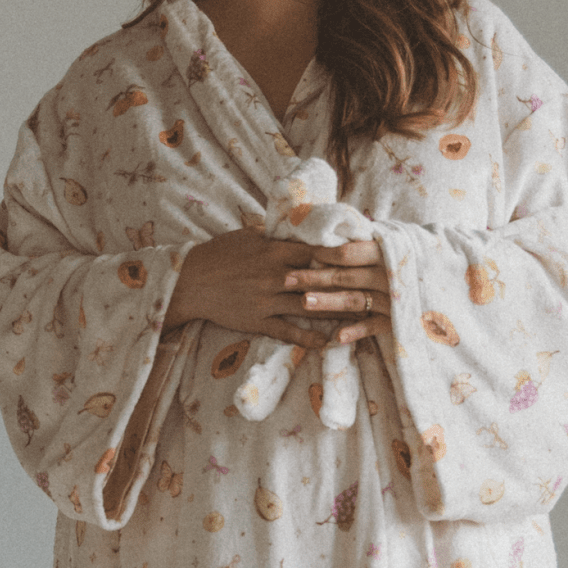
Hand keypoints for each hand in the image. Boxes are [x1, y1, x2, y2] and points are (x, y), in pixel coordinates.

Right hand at [164, 229, 391, 348]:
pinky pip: (290, 332)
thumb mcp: (248, 235)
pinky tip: (331, 342)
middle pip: (321, 279)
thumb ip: (276, 234)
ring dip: (339, 310)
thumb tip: (299, 225)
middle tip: (378, 286)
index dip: (343, 254)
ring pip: (311, 306)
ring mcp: (268, 301)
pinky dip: (311, 338)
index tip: (366, 255)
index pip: (317, 251)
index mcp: (274, 252)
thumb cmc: (219, 254)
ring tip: (365, 314)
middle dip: (350, 282)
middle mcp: (276, 276)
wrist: (190, 281)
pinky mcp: (260, 322)